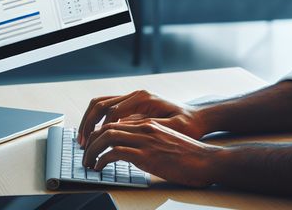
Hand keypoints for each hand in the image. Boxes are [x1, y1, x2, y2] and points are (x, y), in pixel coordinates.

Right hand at [77, 90, 207, 148]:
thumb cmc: (188, 124)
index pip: (113, 112)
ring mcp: (132, 99)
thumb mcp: (172, 128)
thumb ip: (149, 129)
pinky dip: (97, 121)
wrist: (197, 118)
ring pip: (101, 105)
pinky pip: (108, 109)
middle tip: (82, 142)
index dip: (101, 130)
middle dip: (88, 123)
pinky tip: (96, 137)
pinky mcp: (132, 105)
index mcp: (144, 99)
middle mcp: (135, 95)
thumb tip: (126, 132)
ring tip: (84, 139)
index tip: (94, 146)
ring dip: (89, 121)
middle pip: (100, 104)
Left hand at [81, 119, 223, 187]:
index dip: (98, 133)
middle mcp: (144, 128)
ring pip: (106, 137)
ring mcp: (145, 139)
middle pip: (106, 127)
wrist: (207, 160)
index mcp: (148, 124)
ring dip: (92, 150)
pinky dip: (102, 160)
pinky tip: (100, 168)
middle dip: (90, 141)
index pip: (114, 122)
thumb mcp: (165, 144)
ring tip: (88, 163)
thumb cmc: (190, 156)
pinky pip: (115, 152)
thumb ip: (149, 143)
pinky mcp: (146, 154)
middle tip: (85, 155)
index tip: (92, 146)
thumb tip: (132, 153)